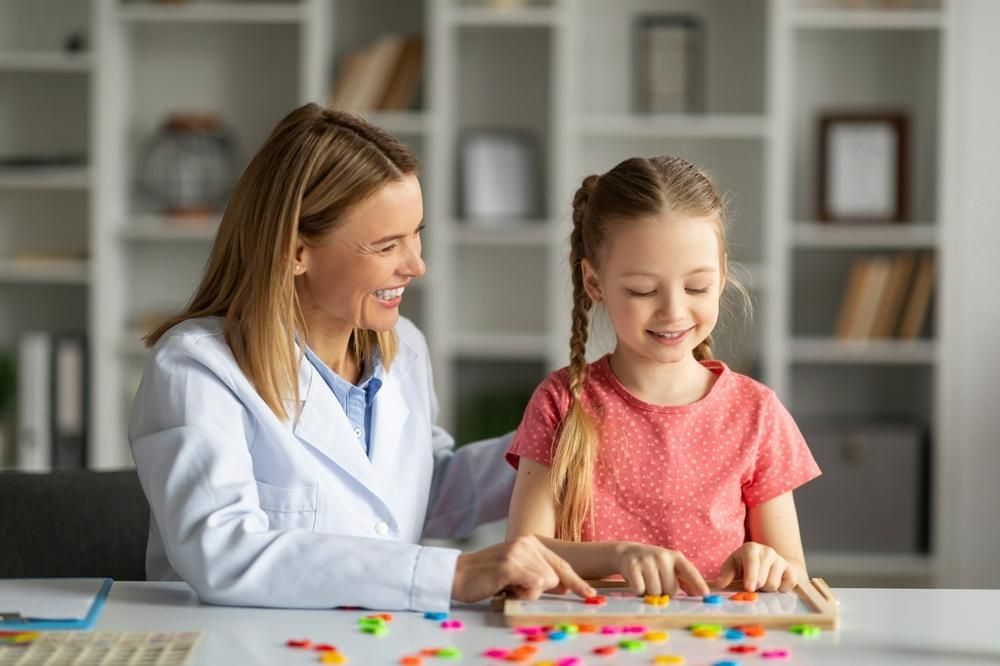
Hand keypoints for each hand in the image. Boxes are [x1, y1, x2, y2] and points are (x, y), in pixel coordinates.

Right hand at [451, 535, 595, 602]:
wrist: (457, 574)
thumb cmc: (487, 576)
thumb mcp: (517, 572)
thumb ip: (540, 574)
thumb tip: (566, 585)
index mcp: (530, 542)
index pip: (561, 564)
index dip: (576, 581)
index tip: (591, 593)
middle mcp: (527, 543)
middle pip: (556, 576)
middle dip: (539, 589)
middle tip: (514, 587)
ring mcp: (518, 552)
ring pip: (546, 582)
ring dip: (528, 592)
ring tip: (508, 586)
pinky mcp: (510, 564)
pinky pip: (534, 585)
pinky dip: (523, 593)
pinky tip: (506, 588)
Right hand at [612, 542, 709, 596]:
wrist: (627, 552)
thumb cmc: (653, 564)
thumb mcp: (670, 567)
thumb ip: (684, 581)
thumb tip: (700, 594)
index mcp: (676, 557)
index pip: (690, 571)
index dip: (698, 583)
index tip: (706, 594)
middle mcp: (663, 556)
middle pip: (670, 589)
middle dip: (664, 592)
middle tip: (657, 583)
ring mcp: (647, 560)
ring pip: (655, 592)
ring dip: (650, 593)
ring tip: (646, 581)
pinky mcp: (632, 565)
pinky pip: (640, 590)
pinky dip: (638, 591)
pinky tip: (637, 581)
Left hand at [716, 542, 798, 592]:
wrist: (762, 562)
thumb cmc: (743, 565)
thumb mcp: (731, 567)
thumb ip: (725, 575)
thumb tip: (720, 583)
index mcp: (751, 548)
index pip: (752, 562)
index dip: (751, 576)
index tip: (749, 588)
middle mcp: (768, 551)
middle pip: (763, 579)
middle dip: (755, 587)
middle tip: (751, 585)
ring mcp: (780, 560)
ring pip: (774, 584)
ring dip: (766, 589)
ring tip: (761, 583)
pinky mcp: (790, 569)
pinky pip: (789, 584)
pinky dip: (781, 589)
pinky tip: (774, 583)